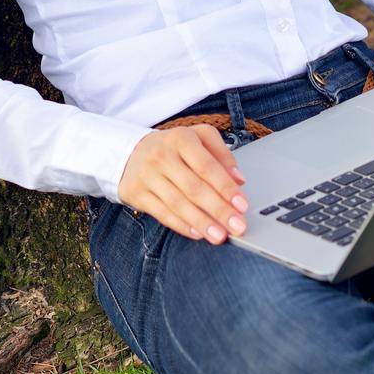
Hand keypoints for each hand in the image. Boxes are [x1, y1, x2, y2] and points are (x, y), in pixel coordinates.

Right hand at [117, 124, 249, 244]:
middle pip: (194, 188)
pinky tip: (198, 233)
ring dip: (202, 222)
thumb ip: (222, 154)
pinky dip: (182, 226)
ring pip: (178, 204)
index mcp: (181, 138)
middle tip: (237, 226)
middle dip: (218, 210)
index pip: (207, 166)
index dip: (225, 187)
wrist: (131, 152)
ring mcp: (147, 175)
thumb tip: (239, 179)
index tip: (242, 205)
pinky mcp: (137, 193)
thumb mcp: (198, 138)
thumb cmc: (174, 147)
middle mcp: (162, 156)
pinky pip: (162, 213)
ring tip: (220, 236)